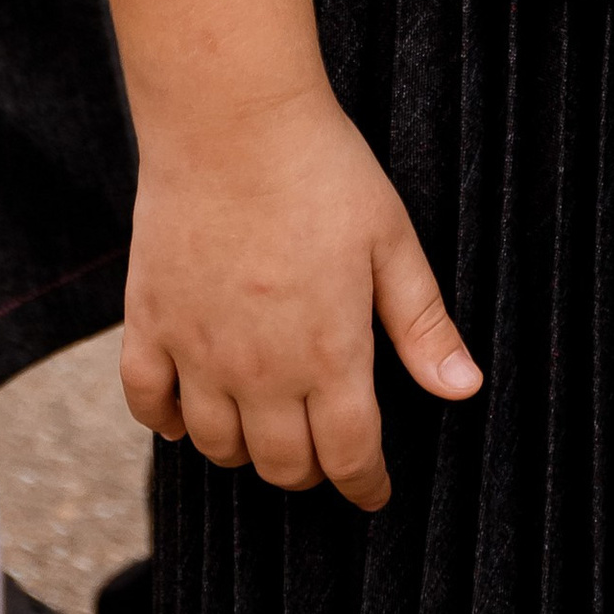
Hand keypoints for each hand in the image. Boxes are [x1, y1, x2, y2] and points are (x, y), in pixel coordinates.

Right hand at [121, 81, 480, 508]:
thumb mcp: (392, 242)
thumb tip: (465, 390)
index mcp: (327, 356)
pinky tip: (189, 415)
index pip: (349, 455)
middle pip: (284, 465)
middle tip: (328, 452)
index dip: (366, 485)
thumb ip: (423, 325)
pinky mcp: (148, 323)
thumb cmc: (323, 172)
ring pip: (218, 447)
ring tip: (268, 431)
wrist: (232, 120)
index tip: (375, 493)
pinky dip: (169, 424)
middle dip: (312, 471)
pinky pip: (148, 404)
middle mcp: (259, 371)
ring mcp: (197, 352)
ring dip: (247, 452)